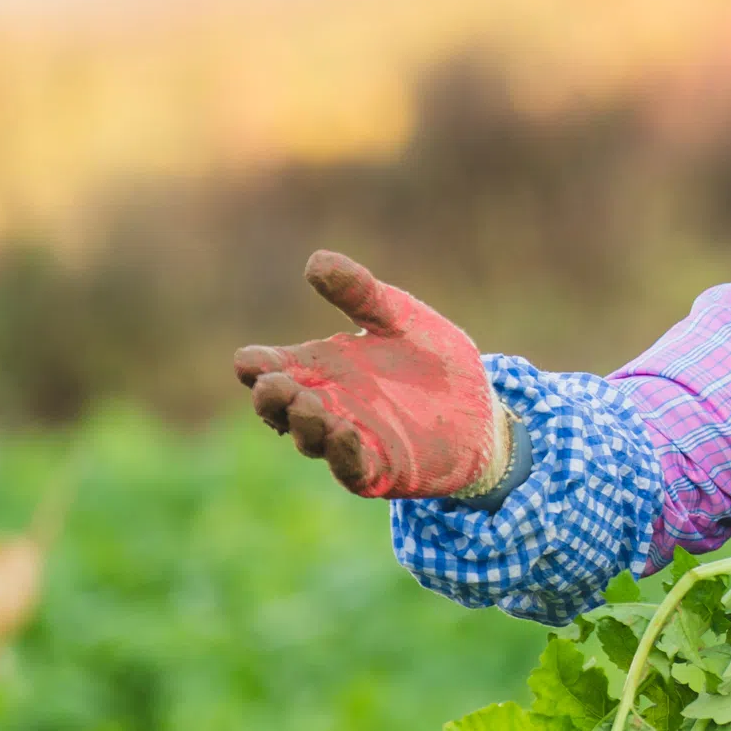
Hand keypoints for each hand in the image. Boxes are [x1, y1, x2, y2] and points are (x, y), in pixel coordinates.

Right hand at [232, 252, 504, 499]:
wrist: (481, 405)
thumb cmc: (430, 358)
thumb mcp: (398, 316)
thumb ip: (360, 292)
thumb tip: (315, 262)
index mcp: (319, 367)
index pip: (271, 367)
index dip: (256, 365)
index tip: (250, 361)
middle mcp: (325, 405)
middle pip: (280, 408)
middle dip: (272, 398)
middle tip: (272, 383)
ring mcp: (349, 439)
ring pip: (311, 439)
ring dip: (304, 424)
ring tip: (304, 404)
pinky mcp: (380, 469)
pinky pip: (352, 467)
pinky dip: (343, 453)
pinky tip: (342, 432)